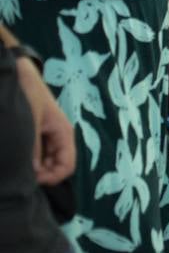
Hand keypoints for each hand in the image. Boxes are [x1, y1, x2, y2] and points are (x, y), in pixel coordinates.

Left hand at [16, 57, 75, 185]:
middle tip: (21, 174)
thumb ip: (33, 147)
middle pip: (57, 166)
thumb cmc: (28, 94)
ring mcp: (48, 135)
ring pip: (47, 162)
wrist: (19, 73)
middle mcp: (59, 137)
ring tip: (17, 166)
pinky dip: (30, 160)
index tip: (31, 179)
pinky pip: (39, 154)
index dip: (52, 178)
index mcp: (63, 133)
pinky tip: (18, 157)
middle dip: (42, 174)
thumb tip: (33, 171)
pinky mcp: (38, 133)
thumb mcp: (30, 121)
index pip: (67, 166)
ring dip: (35, 167)